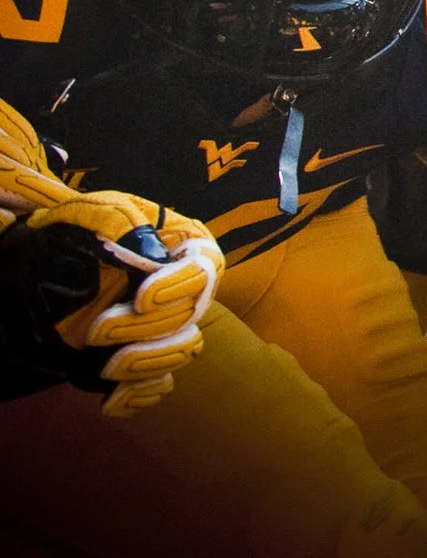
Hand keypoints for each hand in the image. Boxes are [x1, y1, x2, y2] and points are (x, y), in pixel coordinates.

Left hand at [25, 193, 220, 415]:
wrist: (34, 272)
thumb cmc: (70, 234)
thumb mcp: (95, 214)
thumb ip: (124, 224)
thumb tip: (153, 257)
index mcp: (180, 245)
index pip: (205, 268)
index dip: (179, 286)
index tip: (141, 298)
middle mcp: (180, 286)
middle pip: (189, 315)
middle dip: (144, 329)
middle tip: (97, 331)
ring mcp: (162, 325)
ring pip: (183, 351)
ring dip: (147, 362)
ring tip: (105, 365)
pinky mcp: (141, 358)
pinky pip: (160, 385)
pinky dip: (139, 396)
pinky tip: (110, 400)